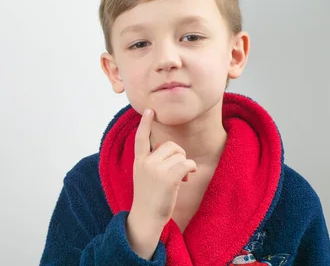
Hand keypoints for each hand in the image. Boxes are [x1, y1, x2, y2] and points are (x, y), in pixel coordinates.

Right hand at [125, 108, 196, 259]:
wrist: (145, 218)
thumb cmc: (149, 199)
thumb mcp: (144, 177)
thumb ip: (153, 162)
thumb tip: (174, 152)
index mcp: (139, 161)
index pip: (141, 138)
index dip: (145, 123)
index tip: (149, 110)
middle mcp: (146, 162)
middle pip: (170, 145)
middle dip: (178, 154)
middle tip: (179, 170)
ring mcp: (156, 169)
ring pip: (180, 154)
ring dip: (185, 165)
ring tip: (181, 179)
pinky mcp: (168, 177)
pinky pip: (186, 163)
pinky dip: (190, 169)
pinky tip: (187, 180)